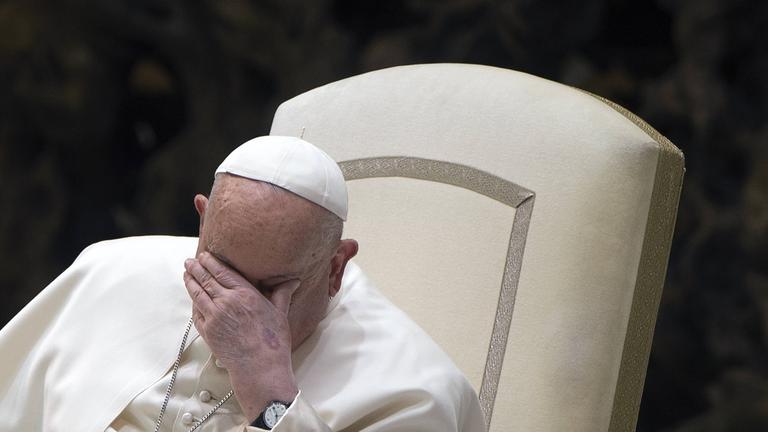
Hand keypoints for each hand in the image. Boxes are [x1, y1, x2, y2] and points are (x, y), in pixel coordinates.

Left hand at [183, 252, 299, 419]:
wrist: (259, 367)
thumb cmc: (273, 341)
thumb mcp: (280, 313)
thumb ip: (282, 293)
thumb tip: (294, 280)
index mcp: (244, 294)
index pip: (222, 272)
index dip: (211, 262)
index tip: (205, 255)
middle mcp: (226, 302)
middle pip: (206, 280)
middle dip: (196, 268)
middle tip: (190, 260)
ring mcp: (214, 317)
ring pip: (197, 294)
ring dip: (190, 282)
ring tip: (186, 273)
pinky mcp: (207, 331)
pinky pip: (195, 313)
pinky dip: (192, 302)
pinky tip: (192, 298)